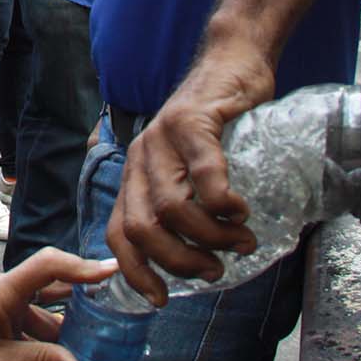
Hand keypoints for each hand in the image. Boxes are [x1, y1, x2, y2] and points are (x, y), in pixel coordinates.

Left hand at [0, 248, 118, 360]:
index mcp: (4, 292)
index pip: (48, 265)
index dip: (81, 266)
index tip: (111, 271)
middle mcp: (5, 289)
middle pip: (53, 283)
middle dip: (86, 295)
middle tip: (119, 307)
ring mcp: (1, 300)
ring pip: (43, 306)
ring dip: (67, 322)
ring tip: (99, 339)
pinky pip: (29, 317)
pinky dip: (48, 332)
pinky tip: (62, 355)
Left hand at [104, 42, 274, 307]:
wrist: (232, 62)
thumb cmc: (217, 123)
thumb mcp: (189, 167)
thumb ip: (184, 201)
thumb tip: (196, 258)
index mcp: (134, 175)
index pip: (118, 233)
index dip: (136, 271)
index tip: (162, 298)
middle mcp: (140, 158)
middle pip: (143, 228)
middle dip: (179, 261)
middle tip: (213, 270)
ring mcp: (162, 138)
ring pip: (173, 207)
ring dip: (210, 237)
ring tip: (239, 242)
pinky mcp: (193, 121)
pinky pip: (205, 175)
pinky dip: (224, 203)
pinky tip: (241, 211)